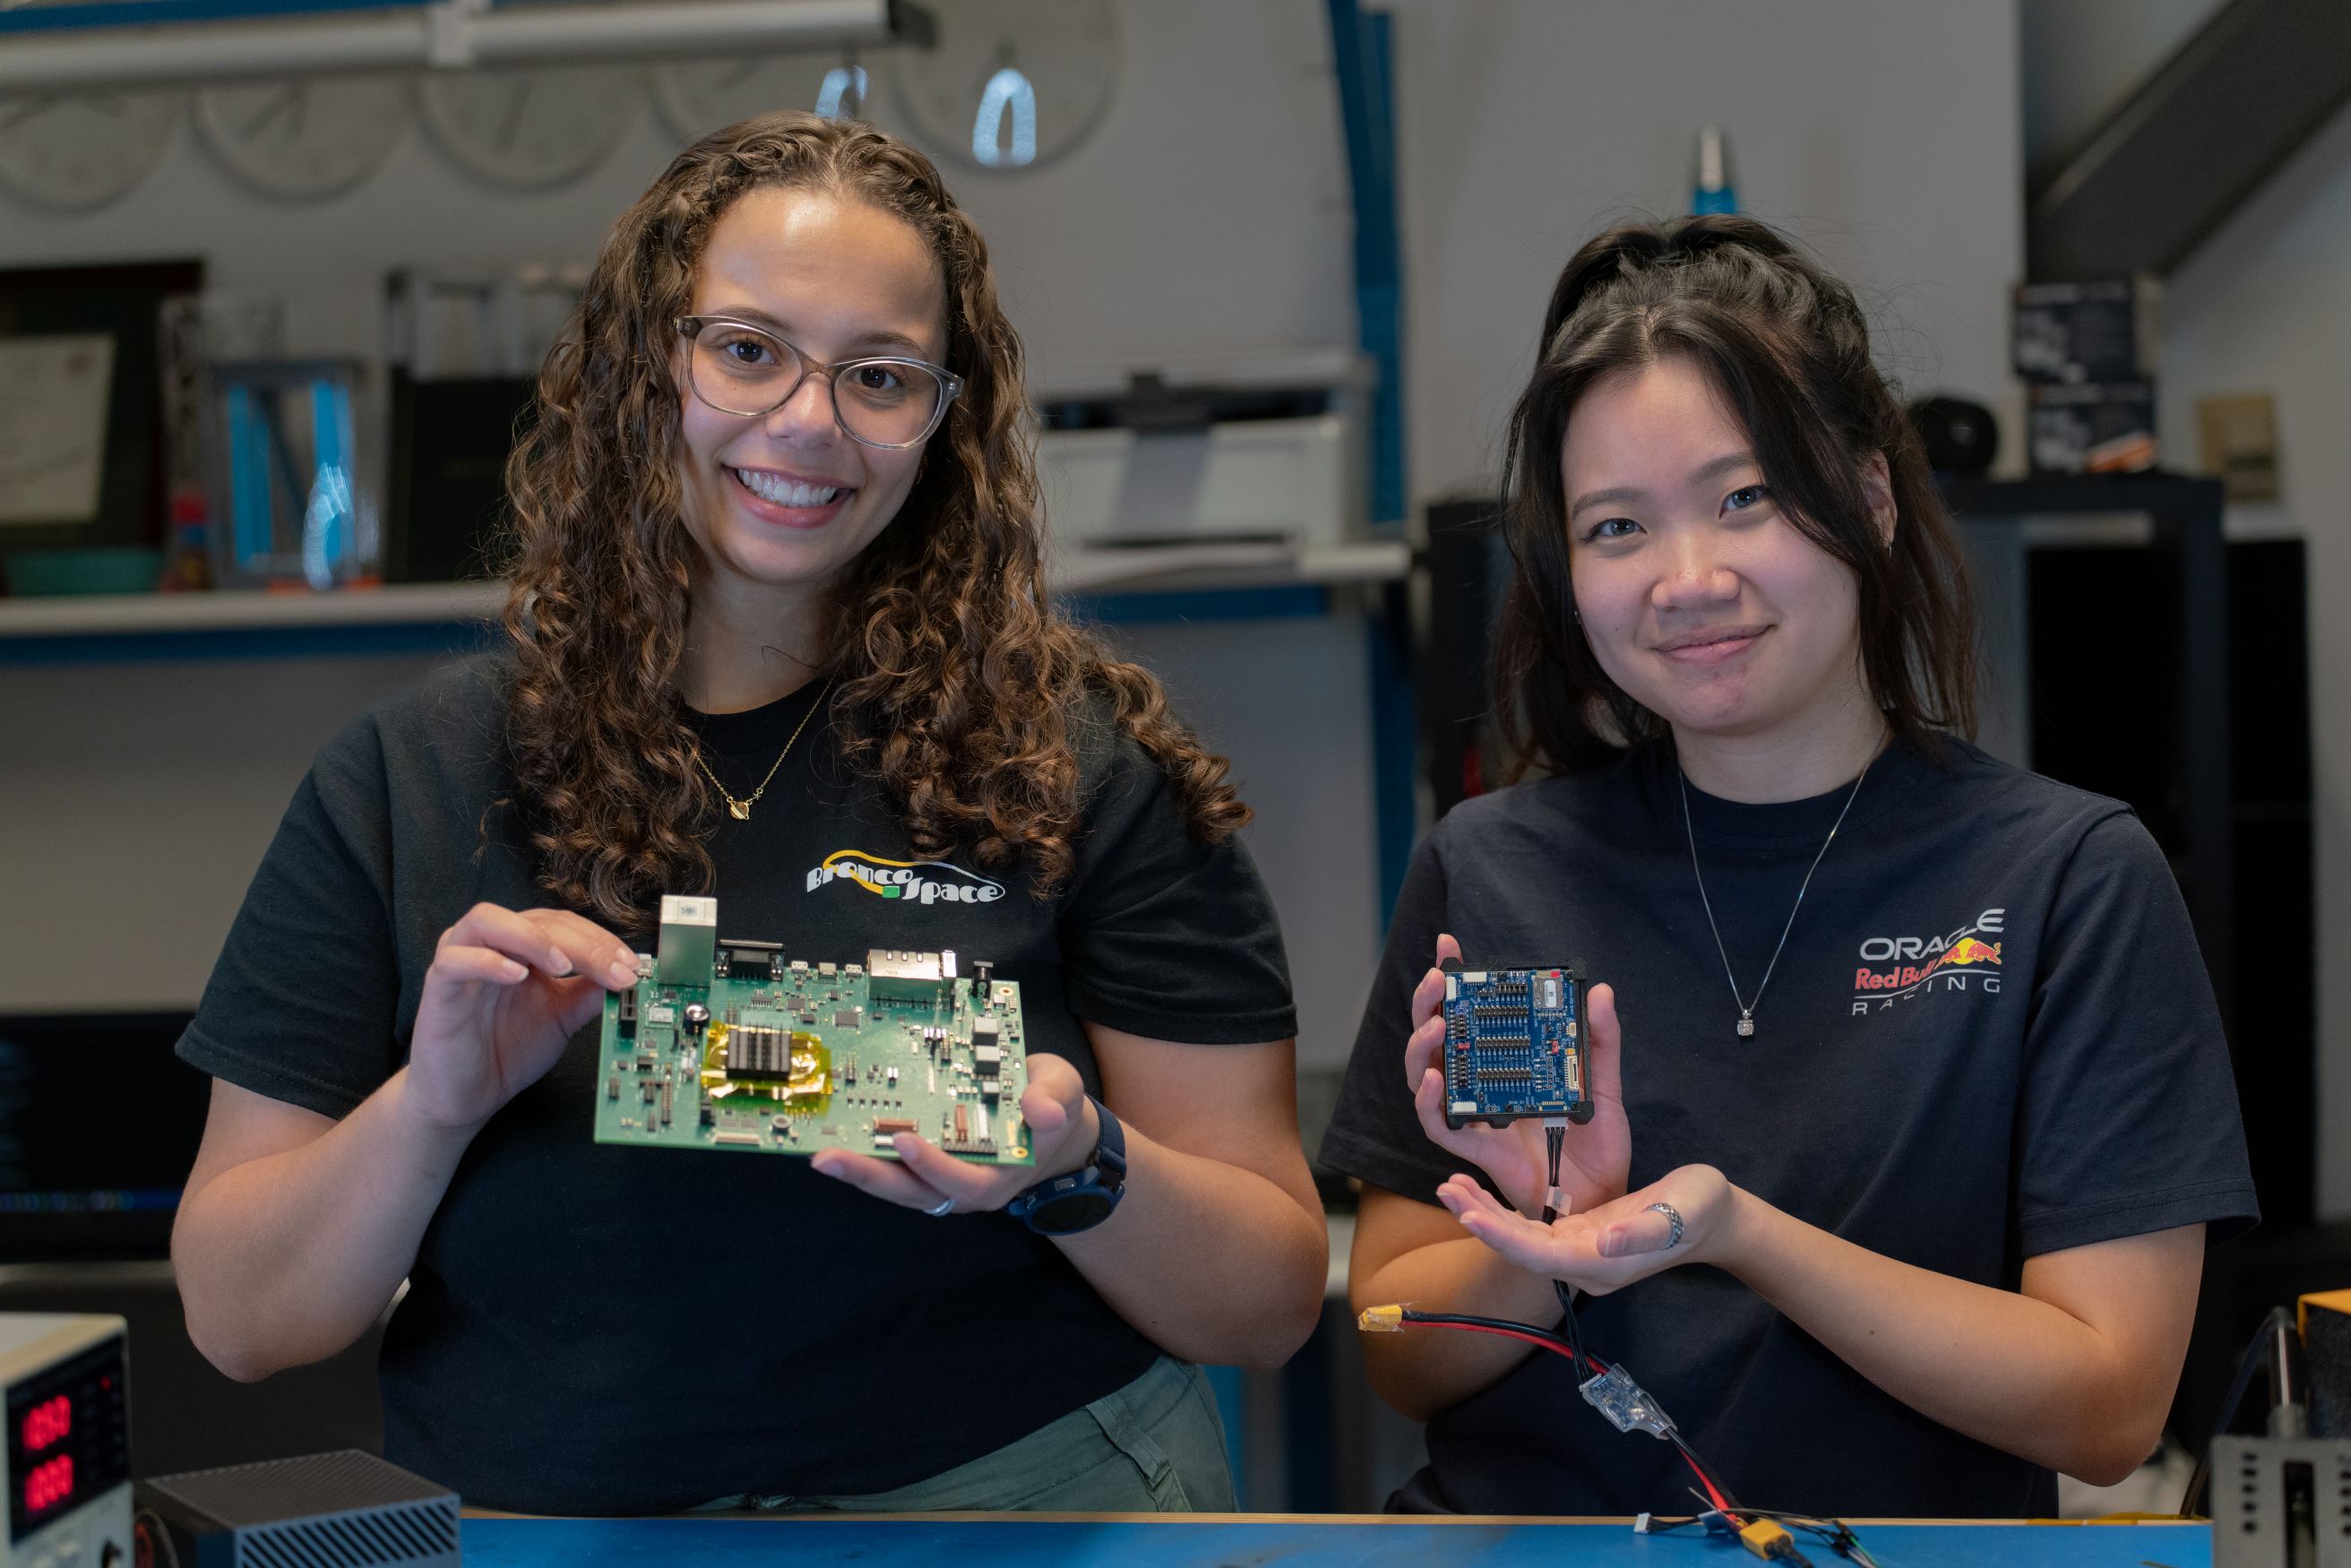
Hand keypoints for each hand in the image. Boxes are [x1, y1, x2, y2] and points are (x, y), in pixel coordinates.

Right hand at [404, 903, 639, 1134]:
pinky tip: (517, 976)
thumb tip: (627, 974)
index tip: (632, 965)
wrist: (467, 1096)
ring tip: (563, 965)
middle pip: (536, 920)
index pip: (564, 924)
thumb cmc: (507, 1049)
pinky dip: (487, 962)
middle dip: (582, 943)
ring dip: (531, 938)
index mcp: (521, 947)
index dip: (600, 939)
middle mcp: (490, 944)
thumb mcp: (563, 1018)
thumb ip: (589, 993)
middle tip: (614, 969)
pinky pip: (455, 960)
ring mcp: (460, 960)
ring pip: (488, 920)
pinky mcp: (438, 988)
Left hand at [810, 1052, 1101, 1218]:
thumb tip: (1043, 1112)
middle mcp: (964, 1187)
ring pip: (896, 1186)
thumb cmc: (1052, 1105)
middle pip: (912, 1192)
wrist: (1048, 1118)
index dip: (933, 1165)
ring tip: (818, 1154)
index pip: (962, 1181)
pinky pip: (892, 1170)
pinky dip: (865, 1157)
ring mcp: (941, 1179)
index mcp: (1000, 1175)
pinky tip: (836, 1139)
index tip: (904, 1141)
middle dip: (869, 1177)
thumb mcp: (1064, 1092)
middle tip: (827, 1159)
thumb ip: (1054, 1100)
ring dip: (857, 1171)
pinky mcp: (925, 1167)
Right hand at [1406, 934, 1630, 1216]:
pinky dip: (1429, 1102)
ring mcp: (1473, 1115)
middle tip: (1437, 978)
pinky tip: (1434, 1078)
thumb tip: (1601, 992)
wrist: (1601, 1196)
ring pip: (1424, 1075)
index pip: (1470, 1015)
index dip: (1453, 981)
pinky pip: (1439, 1125)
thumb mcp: (1604, 1085)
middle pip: (1437, 1038)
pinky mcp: (1474, 1149)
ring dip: (1422, 1047)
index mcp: (1505, 1064)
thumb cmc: (1596, 1145)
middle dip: (1428, 1004)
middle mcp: (1481, 1085)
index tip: (1447, 945)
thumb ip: (1599, 1041)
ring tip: (1437, 1023)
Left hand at [1437, 1163, 1734, 1295]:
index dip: (1503, 1237)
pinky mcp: (1581, 1234)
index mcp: (1604, 1262)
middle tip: (1445, 1189)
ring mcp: (1581, 1251)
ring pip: (1522, 1238)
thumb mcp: (1680, 1213)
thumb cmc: (1700, 1211)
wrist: (1715, 1218)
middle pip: (1521, 1248)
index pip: (1541, 1256)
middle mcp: (1586, 1262)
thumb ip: (1642, 1233)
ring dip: (1485, 1215)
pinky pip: (1532, 1228)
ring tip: (1450, 1187)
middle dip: (1481, 1221)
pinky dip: (1504, 1211)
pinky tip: (1480, 1194)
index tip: (1470, 1216)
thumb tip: (1605, 1242)